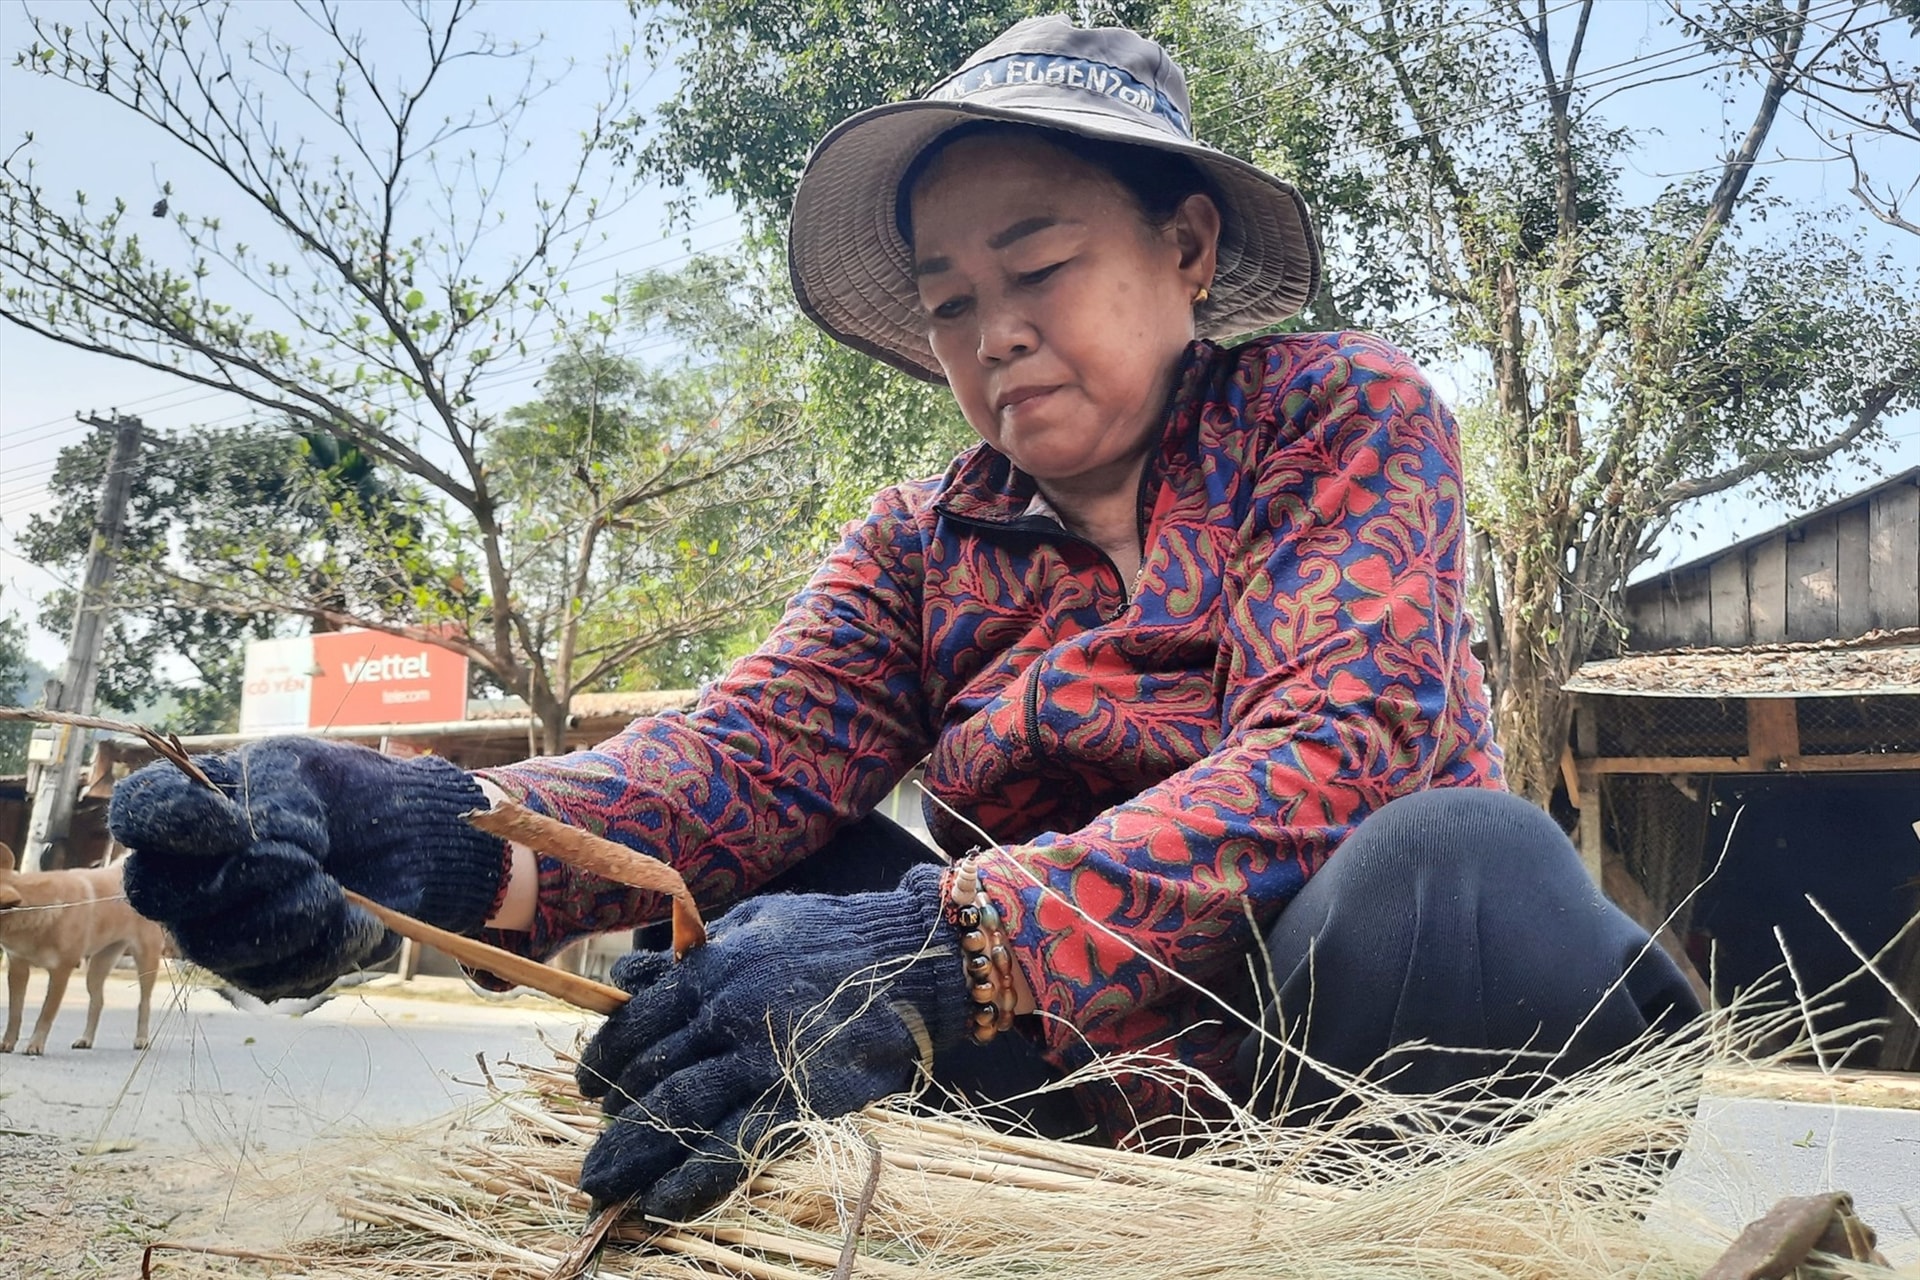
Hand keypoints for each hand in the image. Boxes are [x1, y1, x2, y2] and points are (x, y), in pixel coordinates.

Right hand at [108, 738, 506, 999]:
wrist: (406, 836)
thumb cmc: (344, 794)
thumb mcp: (308, 770)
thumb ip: (267, 793)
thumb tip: (248, 839)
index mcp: (188, 808)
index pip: (138, 812)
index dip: (173, 822)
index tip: (238, 824)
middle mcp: (184, 876)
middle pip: (157, 894)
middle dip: (237, 879)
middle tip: (306, 860)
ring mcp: (217, 931)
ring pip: (210, 948)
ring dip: (283, 919)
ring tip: (334, 889)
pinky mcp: (265, 971)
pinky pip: (273, 980)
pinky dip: (326, 949)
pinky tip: (360, 919)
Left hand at [575, 865, 967, 1218]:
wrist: (910, 957)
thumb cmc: (831, 935)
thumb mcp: (755, 922)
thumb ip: (692, 953)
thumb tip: (632, 977)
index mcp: (711, 969)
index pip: (636, 1022)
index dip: (605, 1058)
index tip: (591, 1084)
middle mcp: (725, 1015)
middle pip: (649, 1074)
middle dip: (615, 1116)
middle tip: (598, 1149)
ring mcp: (759, 1059)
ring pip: (677, 1112)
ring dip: (633, 1153)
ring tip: (605, 1184)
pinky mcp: (797, 1097)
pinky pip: (731, 1147)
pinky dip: (691, 1179)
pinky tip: (659, 1203)